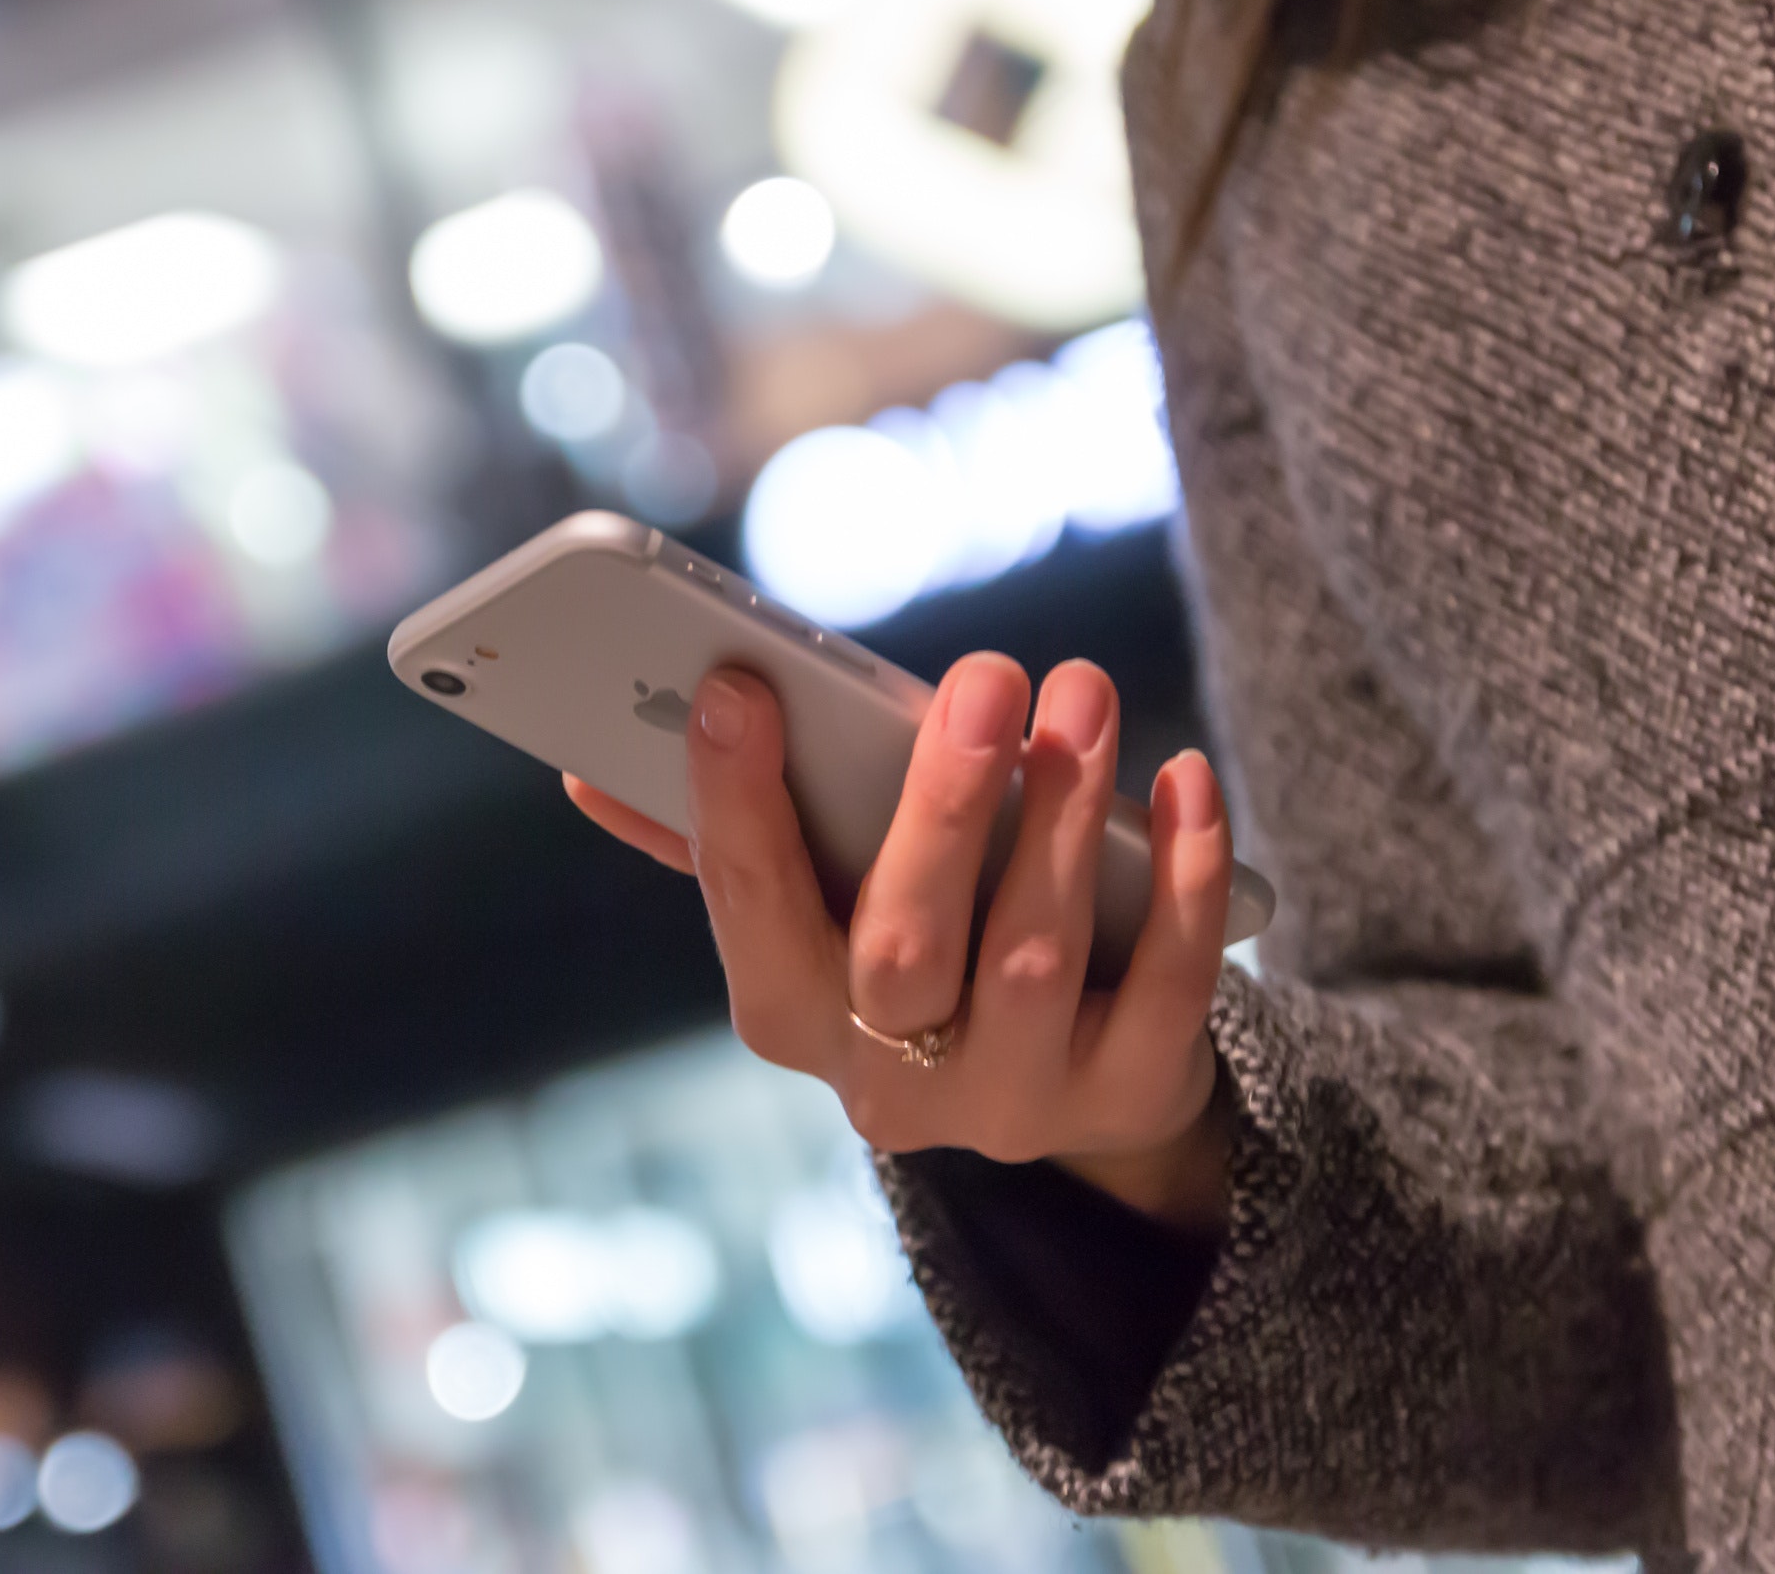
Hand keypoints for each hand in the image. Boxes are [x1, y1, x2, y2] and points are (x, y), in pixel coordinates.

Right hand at [566, 654, 1235, 1234]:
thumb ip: (728, 837)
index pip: (748, 907)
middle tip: (988, 673)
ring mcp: (1011, 1101)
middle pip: (903, 945)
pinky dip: (1184, 878)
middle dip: (945, 805)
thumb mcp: (822, 906)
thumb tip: (590, 774)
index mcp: (787, 1011)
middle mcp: (887, 1082)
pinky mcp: (1126, 1097)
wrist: (1069, 1081)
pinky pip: (1170, 989)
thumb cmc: (915, 946)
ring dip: (1066, 816)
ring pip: (1034, 957)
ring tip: (1083, 694)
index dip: (735, 803)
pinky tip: (1184, 781)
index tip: (737, 688)